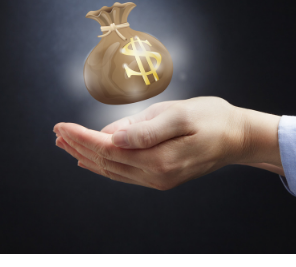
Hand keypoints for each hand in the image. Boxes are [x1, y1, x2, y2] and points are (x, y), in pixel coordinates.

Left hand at [54, 97, 282, 189]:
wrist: (239, 137)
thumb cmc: (214, 120)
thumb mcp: (181, 115)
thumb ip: (146, 128)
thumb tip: (113, 136)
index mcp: (159, 159)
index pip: (108, 149)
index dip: (82, 137)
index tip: (61, 126)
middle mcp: (156, 175)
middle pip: (106, 162)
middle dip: (78, 147)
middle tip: (56, 133)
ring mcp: (158, 179)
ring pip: (112, 169)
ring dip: (87, 157)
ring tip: (65, 145)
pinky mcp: (161, 177)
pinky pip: (124, 173)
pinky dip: (104, 164)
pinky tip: (91, 160)